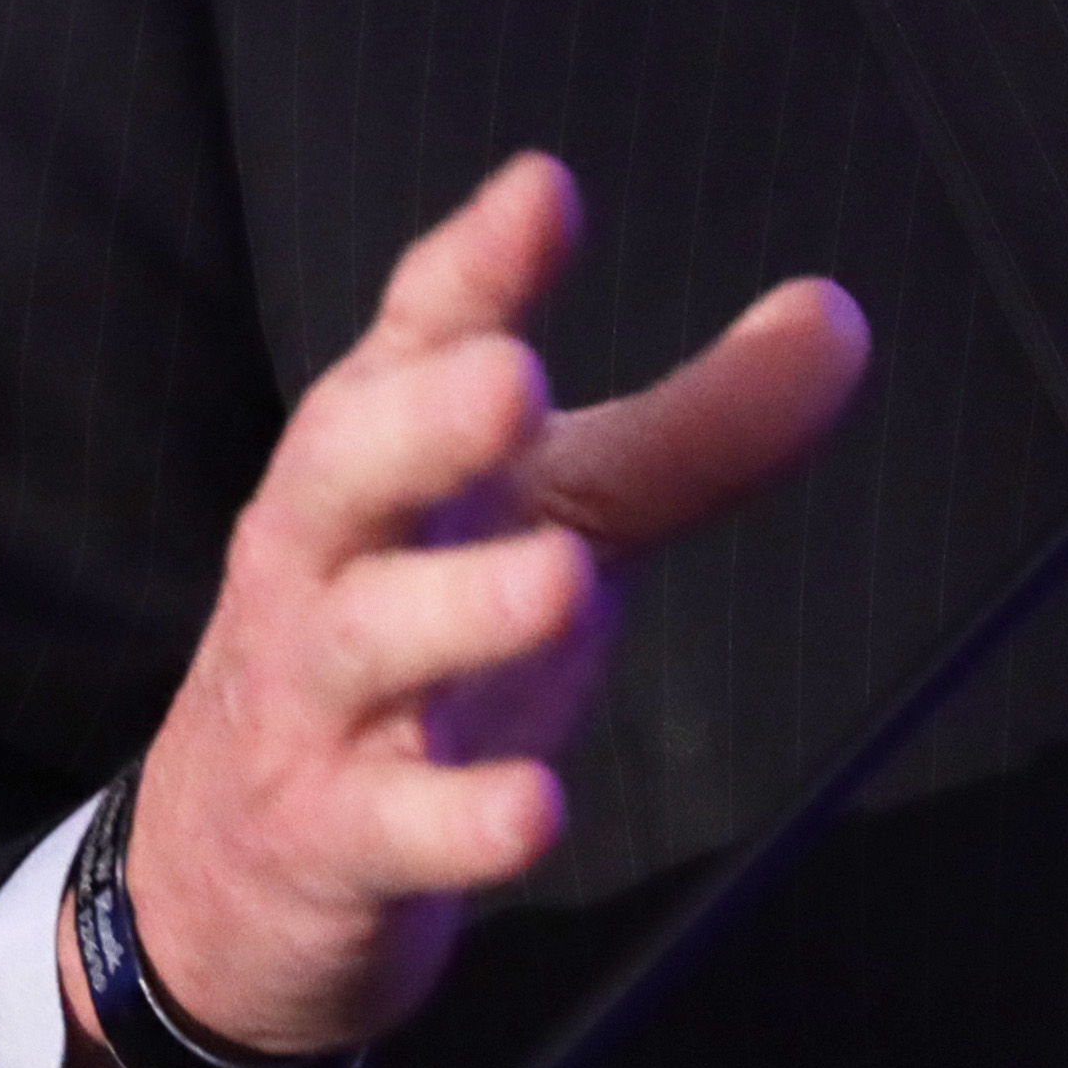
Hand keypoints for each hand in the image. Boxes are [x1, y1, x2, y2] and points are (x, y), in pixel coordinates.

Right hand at [70, 152, 866, 1067]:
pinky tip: (535, 811)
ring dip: (463, 609)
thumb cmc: (416, 651)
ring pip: (367, 641)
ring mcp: (314, 700)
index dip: (475, 266)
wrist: (227, 876)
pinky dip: (458, 821)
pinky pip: (390, 827)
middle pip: (349, 468)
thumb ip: (687, 434)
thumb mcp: (546, 521)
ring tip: (566, 579)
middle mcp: (325, 554)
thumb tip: (839, 318)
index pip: (411, 337)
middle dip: (426, 422)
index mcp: (378, 450)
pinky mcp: (329, 840)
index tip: (546, 191)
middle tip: (515, 382)